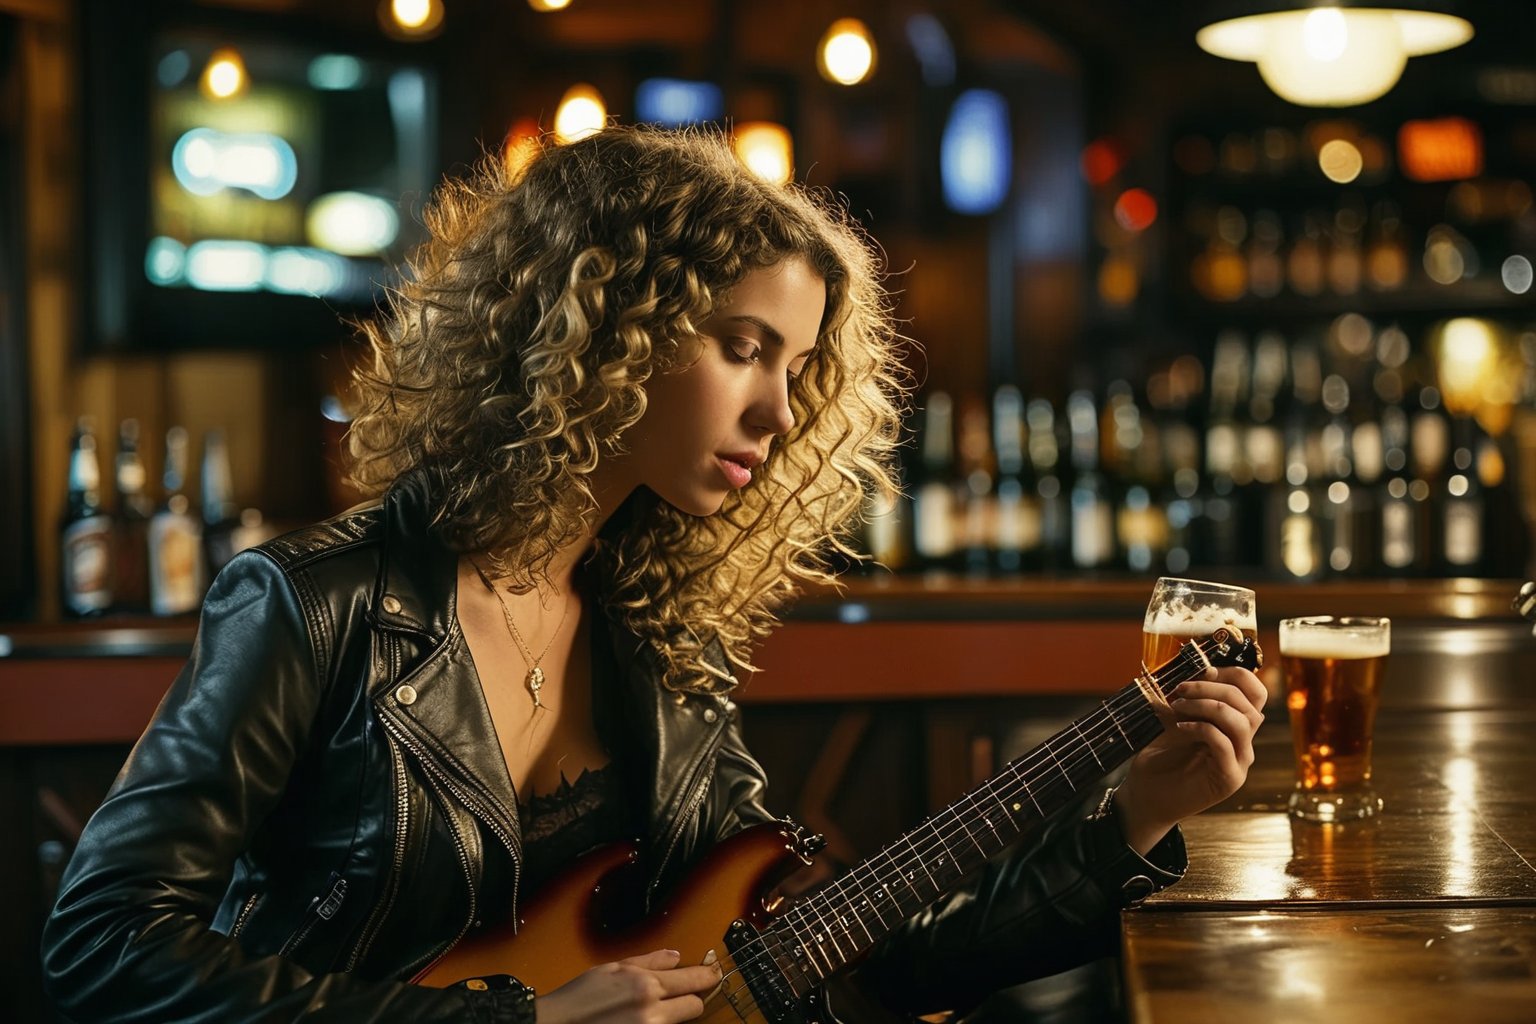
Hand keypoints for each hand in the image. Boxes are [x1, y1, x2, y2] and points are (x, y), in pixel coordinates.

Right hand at [534, 948, 721, 1023]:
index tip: (713, 974)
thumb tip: (675, 956)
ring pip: (680, 1022)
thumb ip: (648, 961)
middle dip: (691, 998)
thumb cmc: (578, 997)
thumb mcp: (612, 968)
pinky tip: (640, 1019)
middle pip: (695, 1006)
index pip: (694, 980)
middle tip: (679, 993)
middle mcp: (651, 1012)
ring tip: (650, 1008)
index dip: (707, 976)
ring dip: (672, 1014)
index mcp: (645, 986)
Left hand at [1113, 665, 1266, 854]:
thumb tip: (1190, 669)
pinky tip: (1179, 728)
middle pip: (1251, 704)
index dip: (1234, 675)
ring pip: (1243, 722)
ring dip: (1208, 705)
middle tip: (1180, 688)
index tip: (1203, 670)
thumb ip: (1184, 698)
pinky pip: (1224, 744)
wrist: (1146, 798)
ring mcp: (1239, 762)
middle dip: (1214, 687)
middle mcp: (1243, 743)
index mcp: (1233, 726)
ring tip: (1178, 705)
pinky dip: (1201, 728)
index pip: (1255, 693)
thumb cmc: (1158, 758)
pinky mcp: (1228, 779)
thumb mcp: (1170, 719)